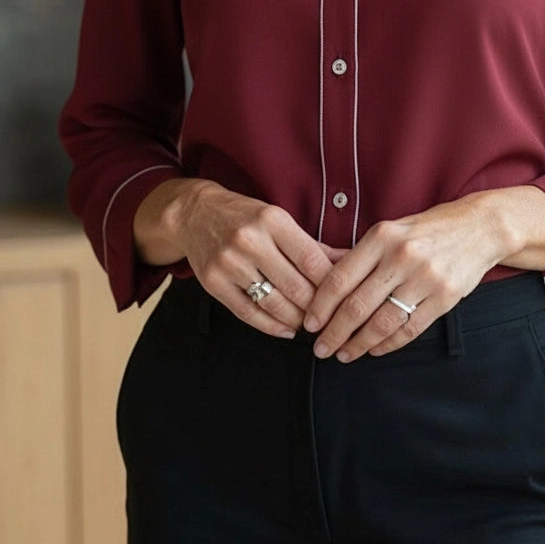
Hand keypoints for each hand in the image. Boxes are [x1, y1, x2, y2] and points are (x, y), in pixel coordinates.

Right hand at [134, 178, 337, 339]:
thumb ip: (313, 245)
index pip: (311, 260)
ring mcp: (229, 263)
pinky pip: (248, 313)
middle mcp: (250, 241)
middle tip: (330, 318)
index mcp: (272, 221)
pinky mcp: (213, 283)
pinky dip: (271, 326)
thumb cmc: (245, 217)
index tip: (343, 297)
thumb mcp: (279, 220)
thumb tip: (350, 262)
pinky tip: (285, 329)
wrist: (195, 214)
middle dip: (317, 308)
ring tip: (309, 325)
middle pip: (295, 286)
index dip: (331, 284)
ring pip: (273, 304)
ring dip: (297, 320)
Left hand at [303, 193, 515, 361]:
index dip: (320, 306)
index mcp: (382, 236)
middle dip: (334, 333)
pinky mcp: (445, 297)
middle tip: (320, 349)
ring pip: (382, 322)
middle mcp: (402, 256)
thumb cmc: (427, 230)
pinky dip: (389, 345)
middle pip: (357, 305)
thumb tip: (323, 283)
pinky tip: (375, 350)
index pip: (341, 278)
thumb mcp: (392, 230)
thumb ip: (362, 255)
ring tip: (344, 354)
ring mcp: (425, 278)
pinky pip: (410, 329)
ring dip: (358, 344)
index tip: (309, 324)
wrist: (479, 227)